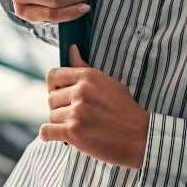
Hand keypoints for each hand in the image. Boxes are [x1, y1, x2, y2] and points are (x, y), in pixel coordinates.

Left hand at [42, 46, 150, 168]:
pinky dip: (50, 135)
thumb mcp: (109, 83)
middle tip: (75, 116)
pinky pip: (46, 132)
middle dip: (60, 108)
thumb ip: (85, 68)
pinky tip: (61, 136)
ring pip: (51, 116)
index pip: (53, 76)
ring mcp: (76, 113)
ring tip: (77, 127)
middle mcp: (80, 92)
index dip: (54, 87)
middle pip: (51, 99)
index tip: (62, 95)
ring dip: (60, 124)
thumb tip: (71, 49)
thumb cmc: (125, 109)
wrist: (139, 137)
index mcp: (88, 77)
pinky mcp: (73, 132)